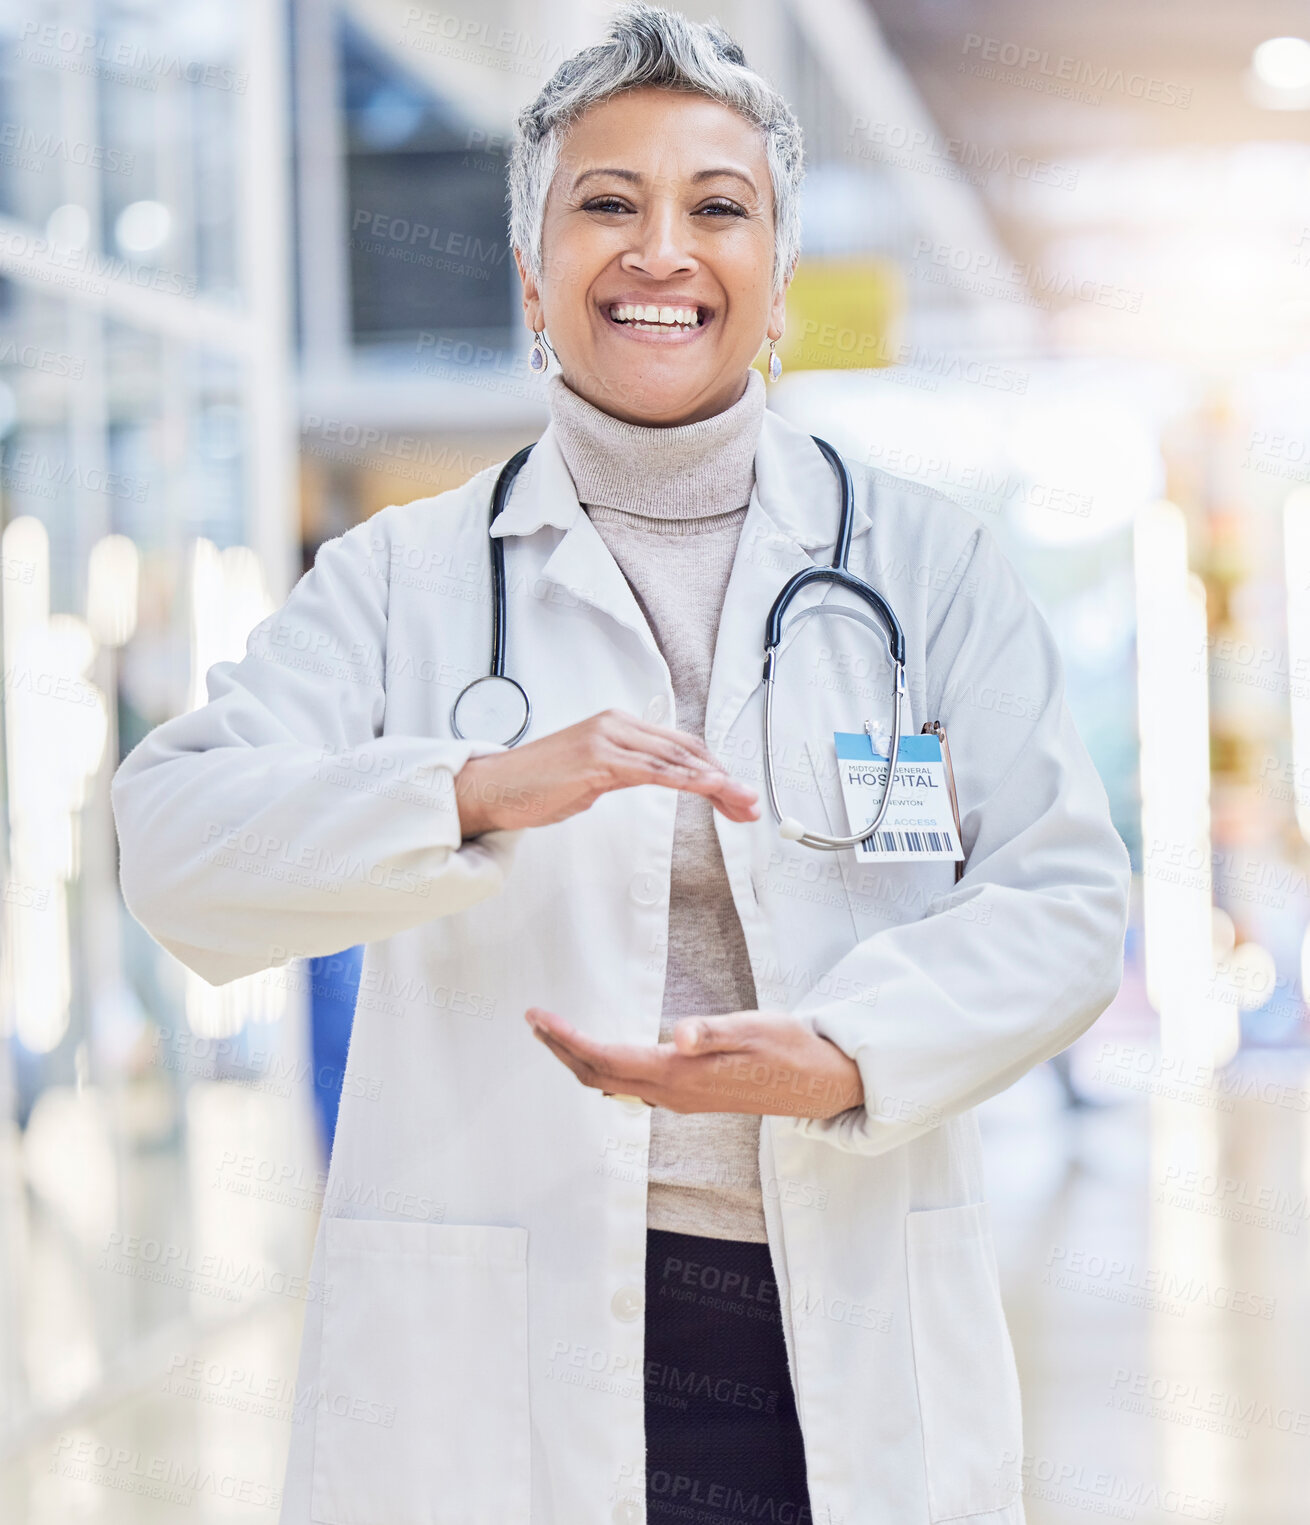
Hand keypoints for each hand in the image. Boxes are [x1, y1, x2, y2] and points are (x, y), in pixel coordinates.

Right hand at [455, 708, 758, 835]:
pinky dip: (684, 780)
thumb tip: (652, 777)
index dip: (713, 768)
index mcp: (617, 724)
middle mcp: (616, 724)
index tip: (735, 795)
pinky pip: (651, 771)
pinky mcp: (597, 761)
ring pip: (675, 759)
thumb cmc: (535, 785)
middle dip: (724, 779)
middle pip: (686, 750)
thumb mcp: (592, 775)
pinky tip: (708, 788)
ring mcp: (607, 740)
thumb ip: (624, 771)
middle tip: (750, 804)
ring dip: (715, 783)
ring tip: (741, 802)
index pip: (678, 744)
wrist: (492, 789)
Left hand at [523, 1007, 863, 1118]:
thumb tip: (679, 1035)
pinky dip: (605, 1069)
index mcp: (680, 1074)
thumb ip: (712, 1032)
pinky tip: (603, 1055)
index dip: (567, 1039)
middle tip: (534, 1021)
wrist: (822, 1083)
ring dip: (579, 1061)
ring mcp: (681, 1099)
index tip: (539, 1018)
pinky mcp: (691, 1096)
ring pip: (613, 1085)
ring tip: (555, 1035)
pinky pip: (632, 1087)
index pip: (606, 1057)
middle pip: (599, 1076)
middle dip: (561, 1050)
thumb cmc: (790, 1049)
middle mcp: (673, 1094)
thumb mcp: (754, 1029)